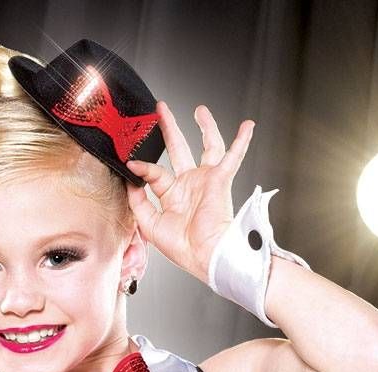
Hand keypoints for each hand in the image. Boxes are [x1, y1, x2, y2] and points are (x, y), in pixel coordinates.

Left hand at [126, 100, 254, 283]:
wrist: (205, 255)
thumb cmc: (182, 248)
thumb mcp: (149, 225)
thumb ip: (138, 202)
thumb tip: (131, 181)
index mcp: (173, 196)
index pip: (155, 172)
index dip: (143, 166)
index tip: (130, 160)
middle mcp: (190, 185)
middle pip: (179, 149)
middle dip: (169, 128)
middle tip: (161, 110)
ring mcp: (205, 180)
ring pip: (207, 146)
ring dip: (206, 127)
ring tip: (200, 110)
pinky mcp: (219, 179)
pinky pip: (233, 156)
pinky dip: (241, 141)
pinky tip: (247, 125)